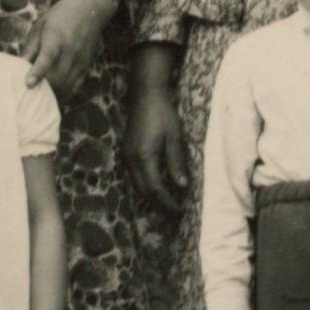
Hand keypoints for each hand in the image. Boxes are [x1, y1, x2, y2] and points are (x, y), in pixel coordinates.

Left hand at [21, 0, 113, 94]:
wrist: (89, 10)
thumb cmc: (59, 17)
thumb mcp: (40, 27)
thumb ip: (30, 48)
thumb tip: (18, 66)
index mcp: (56, 39)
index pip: (47, 58)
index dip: (38, 72)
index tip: (28, 84)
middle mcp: (70, 52)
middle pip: (57, 77)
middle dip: (42, 89)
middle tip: (28, 98)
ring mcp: (80, 61)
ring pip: (66, 85)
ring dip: (53, 95)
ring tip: (39, 100)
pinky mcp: (86, 67)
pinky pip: (75, 87)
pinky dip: (64, 95)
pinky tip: (54, 97)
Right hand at [127, 83, 189, 210]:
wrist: (145, 94)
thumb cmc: (163, 113)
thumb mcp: (175, 136)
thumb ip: (176, 162)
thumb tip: (182, 186)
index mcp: (144, 157)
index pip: (155, 189)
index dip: (168, 203)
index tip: (181, 211)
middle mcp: (131, 159)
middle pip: (143, 191)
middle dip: (159, 206)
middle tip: (175, 214)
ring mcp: (127, 156)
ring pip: (137, 186)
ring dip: (152, 198)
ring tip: (167, 206)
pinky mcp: (127, 152)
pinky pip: (135, 177)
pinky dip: (146, 187)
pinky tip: (157, 189)